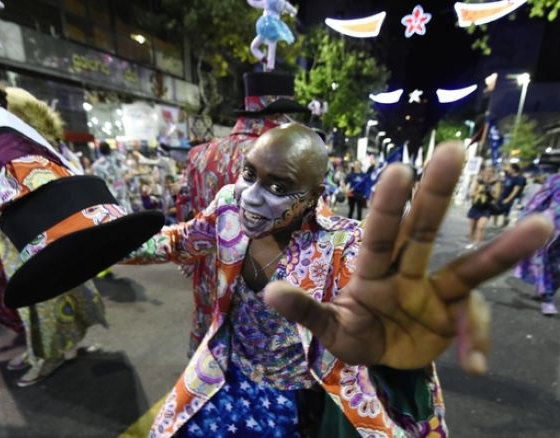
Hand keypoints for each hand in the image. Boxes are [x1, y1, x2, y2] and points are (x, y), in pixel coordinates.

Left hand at [266, 142, 551, 373]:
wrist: (382, 358)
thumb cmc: (354, 333)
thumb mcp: (330, 330)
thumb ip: (307, 312)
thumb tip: (270, 292)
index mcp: (373, 270)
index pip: (382, 234)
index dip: (389, 205)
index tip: (398, 170)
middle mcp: (408, 271)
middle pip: (425, 230)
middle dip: (438, 193)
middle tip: (456, 149)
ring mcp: (436, 291)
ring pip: (471, 268)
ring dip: (505, 250)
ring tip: (544, 227)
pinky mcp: (456, 316)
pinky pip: (473, 324)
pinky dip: (476, 342)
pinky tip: (474, 366)